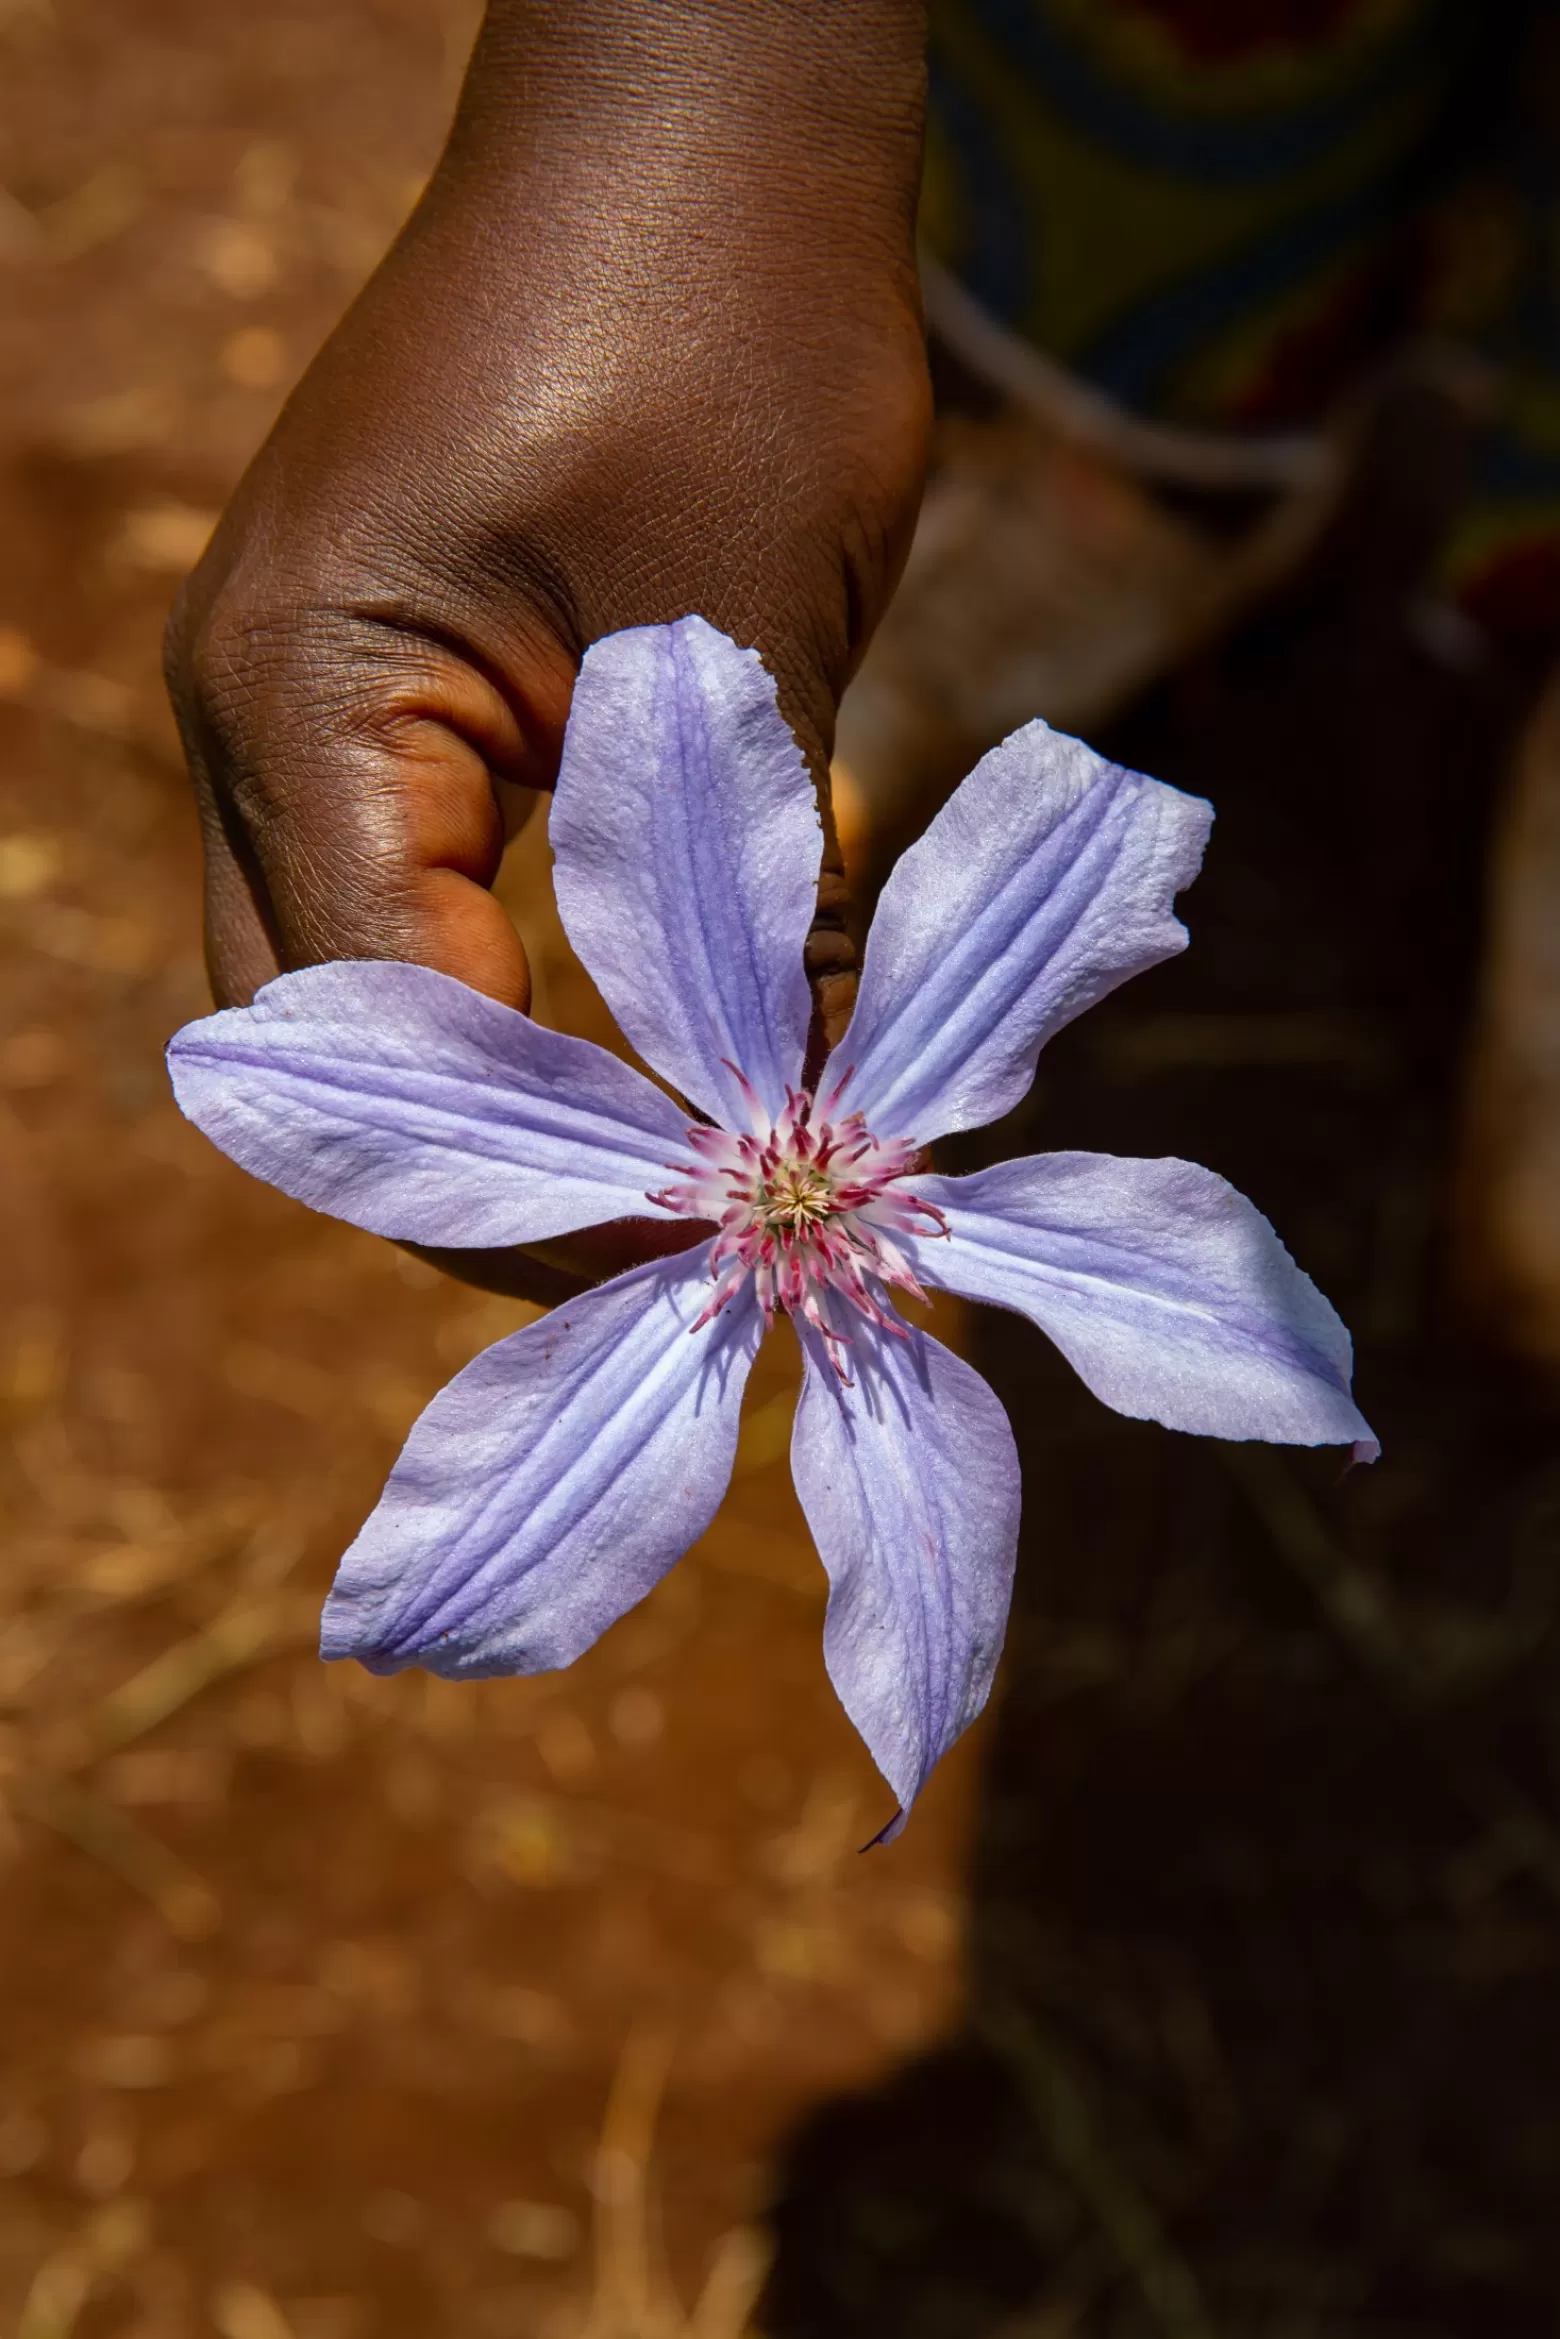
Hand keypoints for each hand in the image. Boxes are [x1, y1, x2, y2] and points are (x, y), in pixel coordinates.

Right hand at [165, 0, 930, 1300]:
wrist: (699, 99)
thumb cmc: (725, 315)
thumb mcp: (743, 638)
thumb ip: (745, 888)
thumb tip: (793, 1096)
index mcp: (303, 700)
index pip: (383, 1031)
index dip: (526, 1173)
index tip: (688, 1251)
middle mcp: (264, 712)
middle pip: (334, 1033)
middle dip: (496, 1159)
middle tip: (670, 1248)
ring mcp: (311, 692)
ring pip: (376, 971)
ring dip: (514, 1076)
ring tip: (672, 1161)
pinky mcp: (393, 676)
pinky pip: (432, 881)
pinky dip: (537, 976)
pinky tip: (666, 1010)